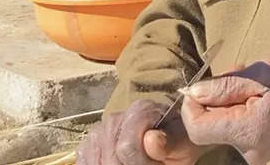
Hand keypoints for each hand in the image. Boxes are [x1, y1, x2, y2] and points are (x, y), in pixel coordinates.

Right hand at [76, 99, 206, 164]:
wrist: (170, 140)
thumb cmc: (177, 141)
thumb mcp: (183, 143)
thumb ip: (170, 142)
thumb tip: (151, 139)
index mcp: (140, 110)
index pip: (127, 147)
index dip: (141, 164)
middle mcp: (115, 118)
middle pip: (111, 158)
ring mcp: (99, 131)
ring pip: (97, 161)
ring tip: (135, 163)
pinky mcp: (88, 145)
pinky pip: (87, 162)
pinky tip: (120, 164)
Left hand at [180, 56, 269, 164]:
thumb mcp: (262, 72)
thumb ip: (225, 84)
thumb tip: (193, 92)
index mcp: (249, 130)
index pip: (197, 128)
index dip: (192, 104)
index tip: (204, 85)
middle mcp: (249, 151)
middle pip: (208, 128)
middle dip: (214, 100)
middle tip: (237, 78)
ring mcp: (254, 155)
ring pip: (220, 128)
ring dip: (227, 104)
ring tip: (252, 87)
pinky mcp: (258, 152)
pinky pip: (234, 131)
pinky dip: (237, 112)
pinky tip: (256, 99)